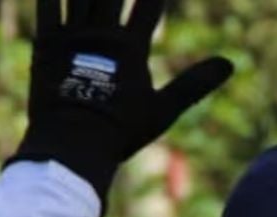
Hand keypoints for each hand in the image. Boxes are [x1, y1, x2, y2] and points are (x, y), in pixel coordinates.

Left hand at [9, 0, 233, 208]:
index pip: (150, 6)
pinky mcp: (46, 43)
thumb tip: (230, 64)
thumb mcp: (165, 109)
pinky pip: (47, 6)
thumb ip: (196, 83)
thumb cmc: (122, 131)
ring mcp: (73, 37)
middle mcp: (103, 35)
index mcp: (132, 49)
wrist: (73, 142)